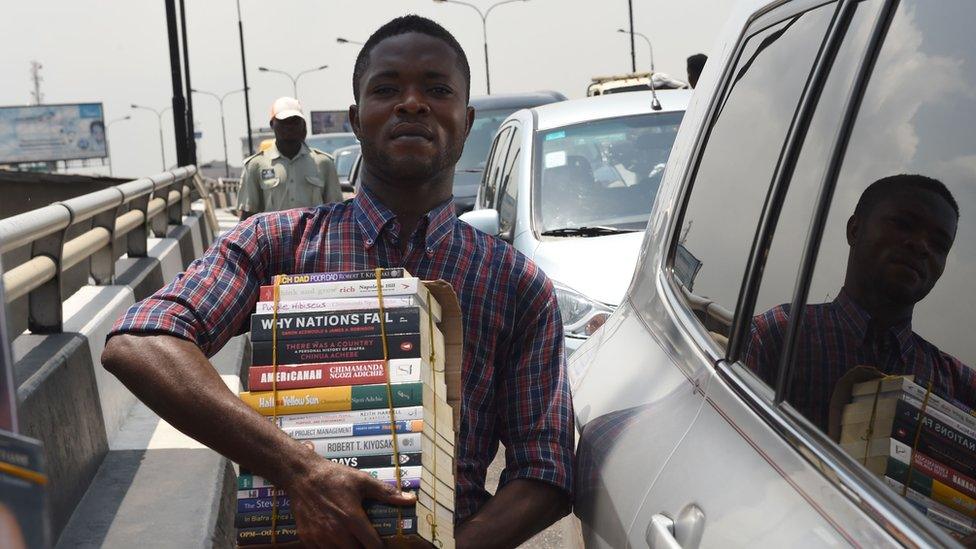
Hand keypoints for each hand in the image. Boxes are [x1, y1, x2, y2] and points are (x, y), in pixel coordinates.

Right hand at [284, 457, 415, 547]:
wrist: (302, 476)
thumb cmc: (334, 477)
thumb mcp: (362, 480)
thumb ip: (387, 492)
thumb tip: (411, 500)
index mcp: (352, 518)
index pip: (373, 546)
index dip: (381, 548)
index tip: (384, 545)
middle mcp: (336, 532)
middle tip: (368, 542)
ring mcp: (320, 538)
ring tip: (353, 540)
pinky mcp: (307, 539)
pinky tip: (337, 541)